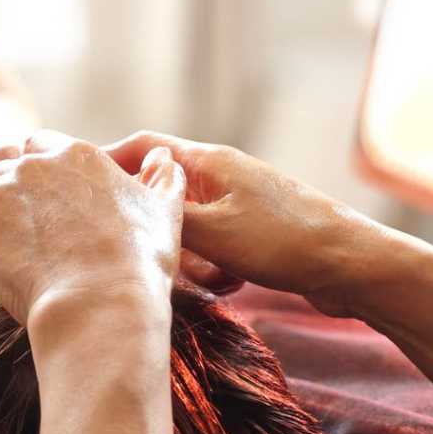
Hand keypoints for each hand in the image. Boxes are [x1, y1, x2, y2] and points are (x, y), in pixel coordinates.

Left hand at [0, 130, 185, 324]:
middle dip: (1, 182)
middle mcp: (32, 165)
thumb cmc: (139, 264)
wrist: (103, 305)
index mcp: (77, 155)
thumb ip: (165, 178)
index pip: (43, 146)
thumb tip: (166, 156)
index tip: (45, 201)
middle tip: (10, 220)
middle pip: (0, 158)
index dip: (40, 171)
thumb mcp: (167, 213)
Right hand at [104, 131, 377, 316]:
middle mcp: (221, 177)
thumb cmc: (282, 240)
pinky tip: (232, 285)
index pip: (142, 148)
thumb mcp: (211, 230)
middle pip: (164, 198)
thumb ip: (163, 214)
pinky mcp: (255, 236)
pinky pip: (216, 252)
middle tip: (156, 260)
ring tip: (212, 278)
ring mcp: (239, 206)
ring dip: (192, 260)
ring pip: (189, 232)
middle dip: (160, 233)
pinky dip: (216, 271)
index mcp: (208, 162)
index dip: (108, 165)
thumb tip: (120, 204)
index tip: (81, 195)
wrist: (351, 267)